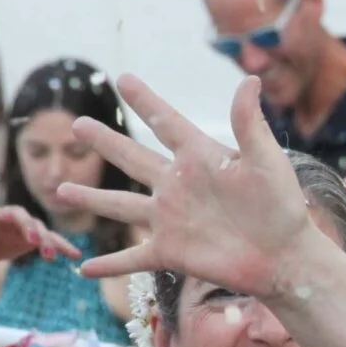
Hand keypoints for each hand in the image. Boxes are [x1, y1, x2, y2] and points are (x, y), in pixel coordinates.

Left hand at [0, 205, 80, 283]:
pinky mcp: (30, 238)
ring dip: (46, 241)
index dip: (3, 214)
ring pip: (38, 229)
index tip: (10, 219)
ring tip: (52, 257)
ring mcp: (21, 227)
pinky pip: (48, 241)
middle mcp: (7, 217)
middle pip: (21, 218)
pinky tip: (75, 255)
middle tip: (35, 242)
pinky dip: (61, 246)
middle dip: (28, 227)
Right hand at [61, 78, 324, 301]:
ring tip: (60, 189)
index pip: (165, 122)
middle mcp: (177, 186)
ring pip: (120, 205)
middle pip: (132, 158)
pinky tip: (82, 268)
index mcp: (199, 157)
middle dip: (105, 142)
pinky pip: (131, 258)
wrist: (284, 257)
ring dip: (91, 198)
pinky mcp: (170, 251)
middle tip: (77, 125)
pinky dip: (108, 263)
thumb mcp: (266, 160)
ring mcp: (170, 220)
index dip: (145, 101)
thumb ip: (249, 122)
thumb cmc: (282, 206)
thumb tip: (249, 79)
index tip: (123, 78)